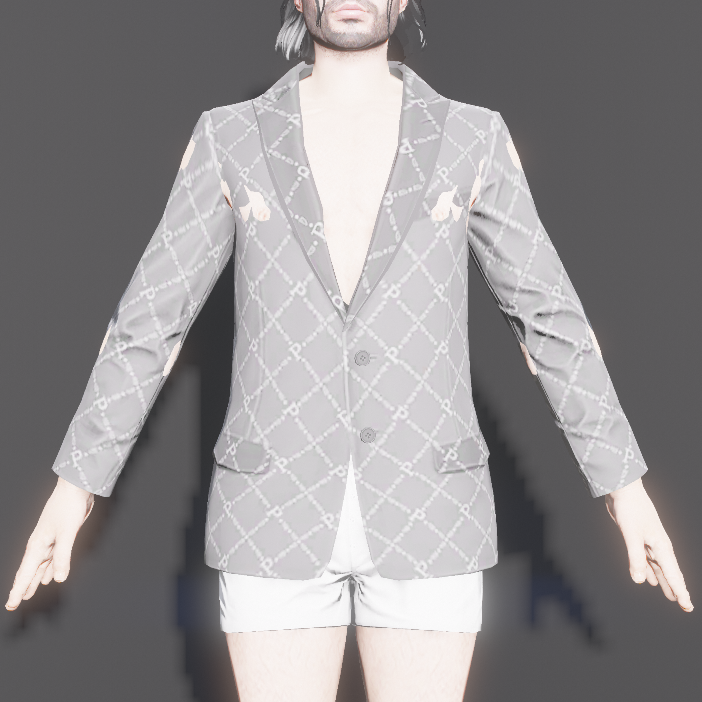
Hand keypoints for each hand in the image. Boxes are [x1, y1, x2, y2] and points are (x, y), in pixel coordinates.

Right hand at [5, 477, 93, 610]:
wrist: (75, 488)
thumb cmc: (68, 507)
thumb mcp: (66, 533)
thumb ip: (62, 557)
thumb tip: (58, 579)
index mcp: (37, 546)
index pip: (25, 574)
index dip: (18, 590)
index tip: (11, 605)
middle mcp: (41, 545)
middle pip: (29, 572)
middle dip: (23, 587)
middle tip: (16, 603)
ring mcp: (50, 541)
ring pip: (40, 567)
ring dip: (35, 580)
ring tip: (29, 593)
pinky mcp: (61, 537)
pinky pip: (52, 559)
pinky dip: (49, 569)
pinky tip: (50, 576)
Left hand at [605, 478, 692, 611]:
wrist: (623, 489)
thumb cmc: (631, 509)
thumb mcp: (632, 534)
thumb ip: (636, 557)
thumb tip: (639, 581)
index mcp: (661, 546)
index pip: (674, 574)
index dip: (680, 591)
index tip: (687, 607)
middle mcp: (658, 546)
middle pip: (669, 572)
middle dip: (676, 588)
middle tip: (683, 605)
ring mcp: (648, 541)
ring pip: (659, 567)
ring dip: (663, 581)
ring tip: (669, 595)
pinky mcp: (637, 537)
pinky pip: (647, 560)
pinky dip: (650, 570)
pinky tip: (648, 578)